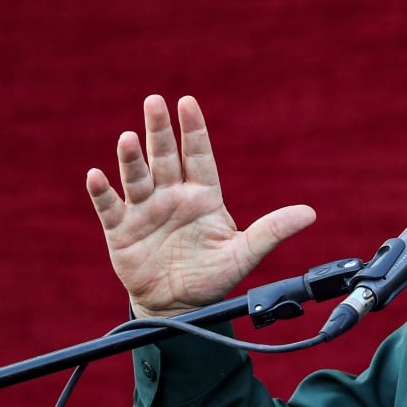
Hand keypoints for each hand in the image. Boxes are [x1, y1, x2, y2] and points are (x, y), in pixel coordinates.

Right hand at [86, 95, 316, 317]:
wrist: (179, 305)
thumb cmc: (213, 275)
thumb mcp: (245, 253)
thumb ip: (273, 230)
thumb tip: (310, 213)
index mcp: (202, 196)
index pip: (198, 156)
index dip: (193, 129)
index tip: (187, 102)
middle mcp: (172, 196)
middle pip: (164, 157)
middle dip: (159, 130)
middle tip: (154, 101)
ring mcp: (145, 211)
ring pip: (137, 177)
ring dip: (131, 158)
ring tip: (128, 138)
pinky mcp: (121, 231)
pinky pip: (110, 207)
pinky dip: (102, 192)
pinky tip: (96, 176)